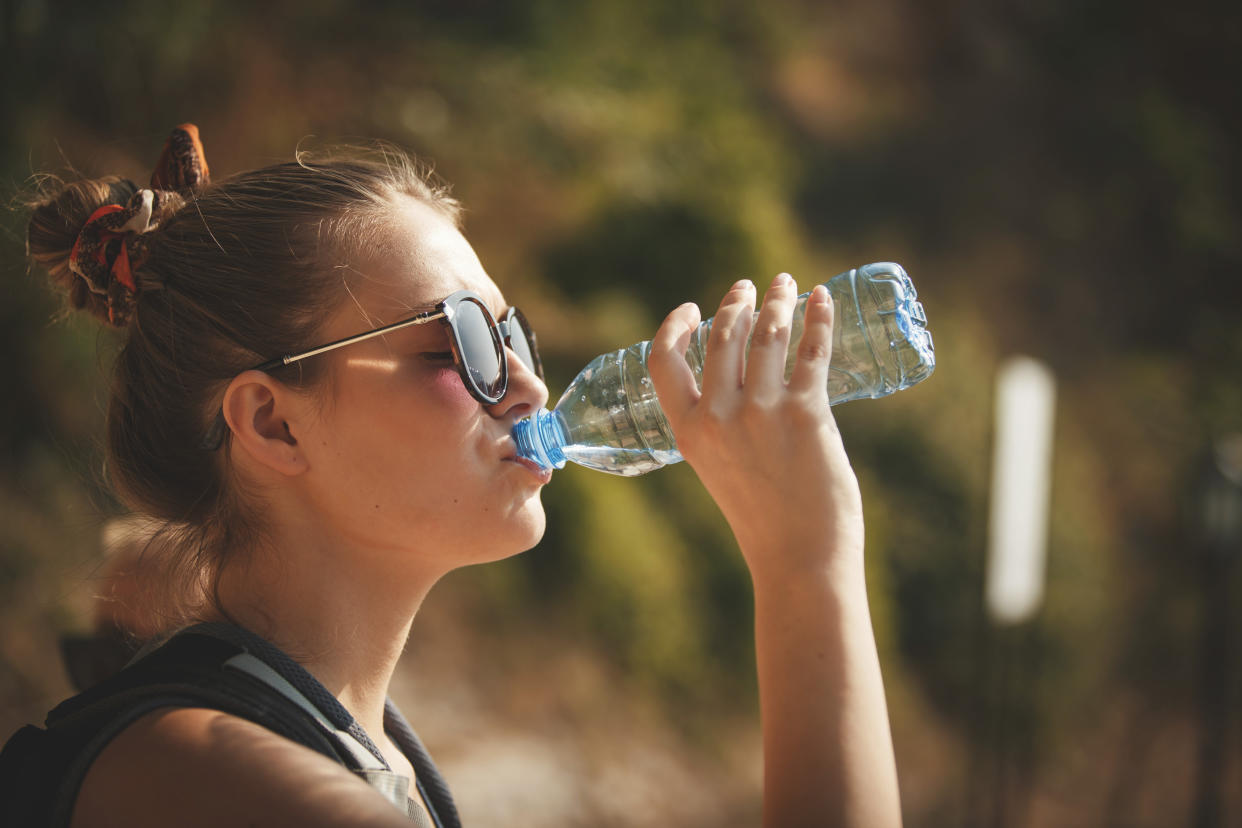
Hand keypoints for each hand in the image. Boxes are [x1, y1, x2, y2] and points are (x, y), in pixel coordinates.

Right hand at [647, 274, 863, 582]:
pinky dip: (818, 318)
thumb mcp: (719, 467)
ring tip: (787, 285)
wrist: (799, 558)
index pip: (664, 361)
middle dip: (737, 302)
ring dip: (778, 301)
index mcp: (688, 432)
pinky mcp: (806, 414)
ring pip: (766, 334)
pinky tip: (822, 299)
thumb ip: (721, 425)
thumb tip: (745, 377)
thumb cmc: (765, 519)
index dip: (675, 326)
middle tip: (752, 287)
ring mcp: (761, 414)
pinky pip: (811, 351)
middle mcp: (718, 417)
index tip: (694, 308)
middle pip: (722, 337)